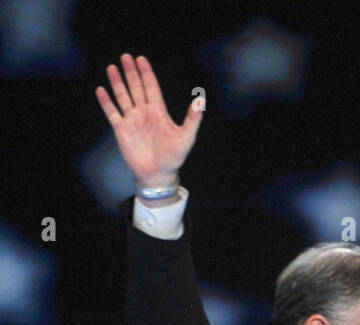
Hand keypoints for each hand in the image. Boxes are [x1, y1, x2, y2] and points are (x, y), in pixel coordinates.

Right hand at [95, 54, 201, 187]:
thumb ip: (193, 119)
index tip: (141, 59)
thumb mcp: (186, 137)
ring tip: (112, 67)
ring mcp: (132, 120)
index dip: (146, 73)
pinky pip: (112, 112)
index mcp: (159, 112)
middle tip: (126, 56)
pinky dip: (106, 102)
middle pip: (136, 88)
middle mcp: (144, 113)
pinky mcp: (121, 129)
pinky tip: (101, 89)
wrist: (158, 175)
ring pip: (123, 96)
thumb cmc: (174, 158)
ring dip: (117, 82)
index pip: (151, 88)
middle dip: (131, 72)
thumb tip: (201, 101)